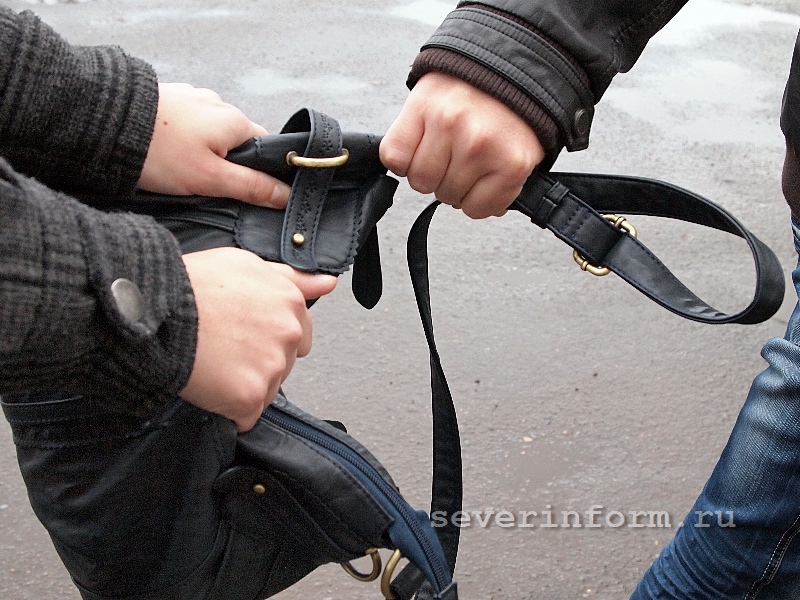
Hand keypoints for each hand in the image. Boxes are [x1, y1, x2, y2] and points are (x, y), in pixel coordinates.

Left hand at [139, 83, 290, 206]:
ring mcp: (192, 98)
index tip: (247, 192)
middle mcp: (218, 103)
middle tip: (207, 186)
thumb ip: (251, 187)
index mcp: (235, 121)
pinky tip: (167, 153)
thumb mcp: (212, 178)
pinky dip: (183, 140)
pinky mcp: (168, 99)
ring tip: (180, 170)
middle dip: (227, 164)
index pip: (265, 147)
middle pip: (237, 141)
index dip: (261, 172)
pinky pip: (188, 124)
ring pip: (211, 132)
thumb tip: (285, 195)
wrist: (105, 123)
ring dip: (204, 151)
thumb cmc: (160, 153)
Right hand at [179, 248, 336, 431]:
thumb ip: (292, 277)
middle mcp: (288, 335)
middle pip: (284, 363)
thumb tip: (327, 283)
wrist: (154, 310)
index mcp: (290, 302)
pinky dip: (229, 410)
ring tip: (212, 362)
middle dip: (260, 361)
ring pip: (266, 389)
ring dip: (243, 385)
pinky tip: (209, 385)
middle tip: (224, 347)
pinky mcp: (249, 397)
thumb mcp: (245, 264)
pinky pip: (246, 416)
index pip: (299, 332)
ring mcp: (271, 367)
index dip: (268, 335)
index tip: (245, 334)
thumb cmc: (191, 285)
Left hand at [380, 72, 544, 218]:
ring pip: (450, 199)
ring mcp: (482, 148)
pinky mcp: (511, 168)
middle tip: (455, 156)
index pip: (395, 159)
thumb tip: (406, 173)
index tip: (424, 153)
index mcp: (425, 104)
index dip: (409, 163)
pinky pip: (478, 210)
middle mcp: (452, 124)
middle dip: (436, 176)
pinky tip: (488, 181)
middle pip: (422, 183)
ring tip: (475, 164)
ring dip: (460, 189)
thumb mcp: (430, 96)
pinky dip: (481, 203)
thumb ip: (412, 133)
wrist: (523, 75)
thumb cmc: (475, 91)